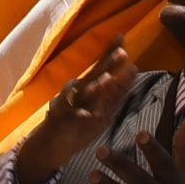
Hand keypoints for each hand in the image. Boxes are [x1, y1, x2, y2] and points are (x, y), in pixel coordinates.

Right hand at [17, 42, 138, 183]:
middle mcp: (77, 92)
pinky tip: (89, 114)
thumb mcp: (103, 108)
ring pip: (81, 94)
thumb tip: (134, 67)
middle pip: (93, 75)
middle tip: (122, 52)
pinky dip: (79, 114)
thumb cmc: (78, 124)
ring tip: (107, 79)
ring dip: (94, 87)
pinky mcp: (60, 121)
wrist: (50, 147)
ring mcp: (67, 105)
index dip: (110, 52)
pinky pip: (71, 116)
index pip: (101, 66)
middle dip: (107, 64)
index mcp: (88, 87)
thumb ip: (118, 90)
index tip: (121, 36)